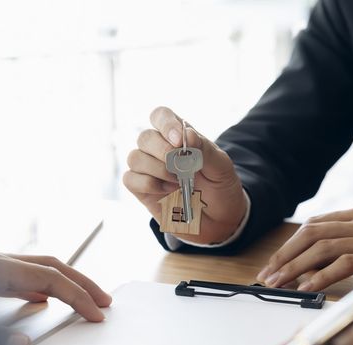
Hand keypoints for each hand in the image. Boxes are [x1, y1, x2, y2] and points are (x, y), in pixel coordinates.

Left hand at [0, 249, 111, 321]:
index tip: (95, 313)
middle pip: (49, 266)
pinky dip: (36, 285)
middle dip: (80, 283)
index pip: (49, 278)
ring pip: (33, 268)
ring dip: (60, 282)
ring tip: (79, 300)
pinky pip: (15, 275)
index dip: (77, 296)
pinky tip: (40, 299)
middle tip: (103, 301)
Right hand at [124, 106, 246, 243]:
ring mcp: (149, 170)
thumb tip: (186, 134)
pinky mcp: (142, 190)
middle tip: (181, 167)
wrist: (221, 219)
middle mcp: (160, 150)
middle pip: (145, 137)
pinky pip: (130, 179)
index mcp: (179, 137)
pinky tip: (168, 191)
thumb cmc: (220, 188)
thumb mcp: (222, 167)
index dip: (165, 123)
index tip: (178, 140)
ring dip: (157, 169)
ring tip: (178, 181)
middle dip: (162, 151)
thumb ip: (205, 149)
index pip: (160, 116)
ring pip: (134, 157)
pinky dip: (148, 184)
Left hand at [257, 204, 352, 290]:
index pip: (315, 224)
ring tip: (279, 283)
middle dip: (284, 255)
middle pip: (311, 234)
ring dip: (295, 267)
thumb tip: (331, 253)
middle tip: (267, 274)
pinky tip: (307, 288)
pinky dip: (321, 276)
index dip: (291, 243)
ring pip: (322, 248)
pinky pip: (344, 264)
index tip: (276, 261)